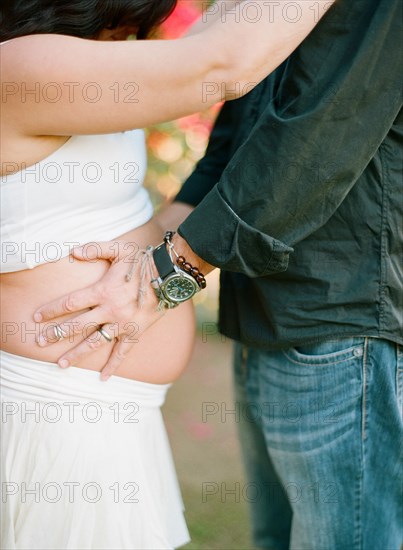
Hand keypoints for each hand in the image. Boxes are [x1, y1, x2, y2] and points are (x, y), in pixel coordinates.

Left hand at [33, 242, 162, 380]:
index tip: (36, 318)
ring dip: (77, 354)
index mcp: (102, 291)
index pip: (70, 303)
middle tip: (40, 343)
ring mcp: (122, 324)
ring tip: (61, 364)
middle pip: (77, 325)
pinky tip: (103, 378)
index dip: (51, 310)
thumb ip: (94, 249)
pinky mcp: (135, 332)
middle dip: (57, 334)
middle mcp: (109, 310)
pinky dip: (113, 365)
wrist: (169, 276)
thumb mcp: (118, 249)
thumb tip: (72, 252)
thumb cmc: (143, 260)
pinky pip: (122, 352)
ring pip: (95, 342)